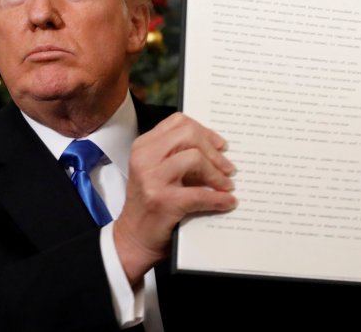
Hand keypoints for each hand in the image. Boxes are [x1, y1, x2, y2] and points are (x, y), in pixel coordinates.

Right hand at [112, 112, 235, 280]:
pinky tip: (227, 202)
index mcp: (144, 146)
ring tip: (227, 184)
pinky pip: (200, 194)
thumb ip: (175, 154)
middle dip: (214, 150)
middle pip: (189, 135)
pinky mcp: (163, 201)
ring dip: (217, 173)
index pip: (179, 122)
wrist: (132, 238)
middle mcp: (145, 158)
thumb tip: (217, 148)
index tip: (220, 144)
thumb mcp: (154, 170)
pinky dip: (218, 199)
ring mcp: (152, 178)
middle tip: (228, 166)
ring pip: (195, 158)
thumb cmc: (148, 204)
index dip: (204, 131)